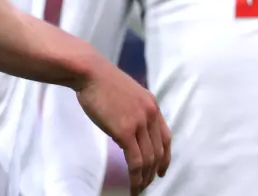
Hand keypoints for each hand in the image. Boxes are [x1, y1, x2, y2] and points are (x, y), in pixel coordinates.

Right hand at [73, 56, 170, 194]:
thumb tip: (130, 130)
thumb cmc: (103, 84)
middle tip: (145, 185)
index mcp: (152, 105)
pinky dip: (135, 176)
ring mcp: (139, 122)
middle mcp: (151, 114)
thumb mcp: (127, 96)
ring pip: (148, 158)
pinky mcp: (125, 130)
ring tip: (137, 189)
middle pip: (158, 151)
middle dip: (153, 172)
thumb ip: (134, 111)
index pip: (165, 137)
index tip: (161, 171)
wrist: (91, 73)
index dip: (165, 157)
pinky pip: (135, 160)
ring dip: (144, 178)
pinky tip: (132, 185)